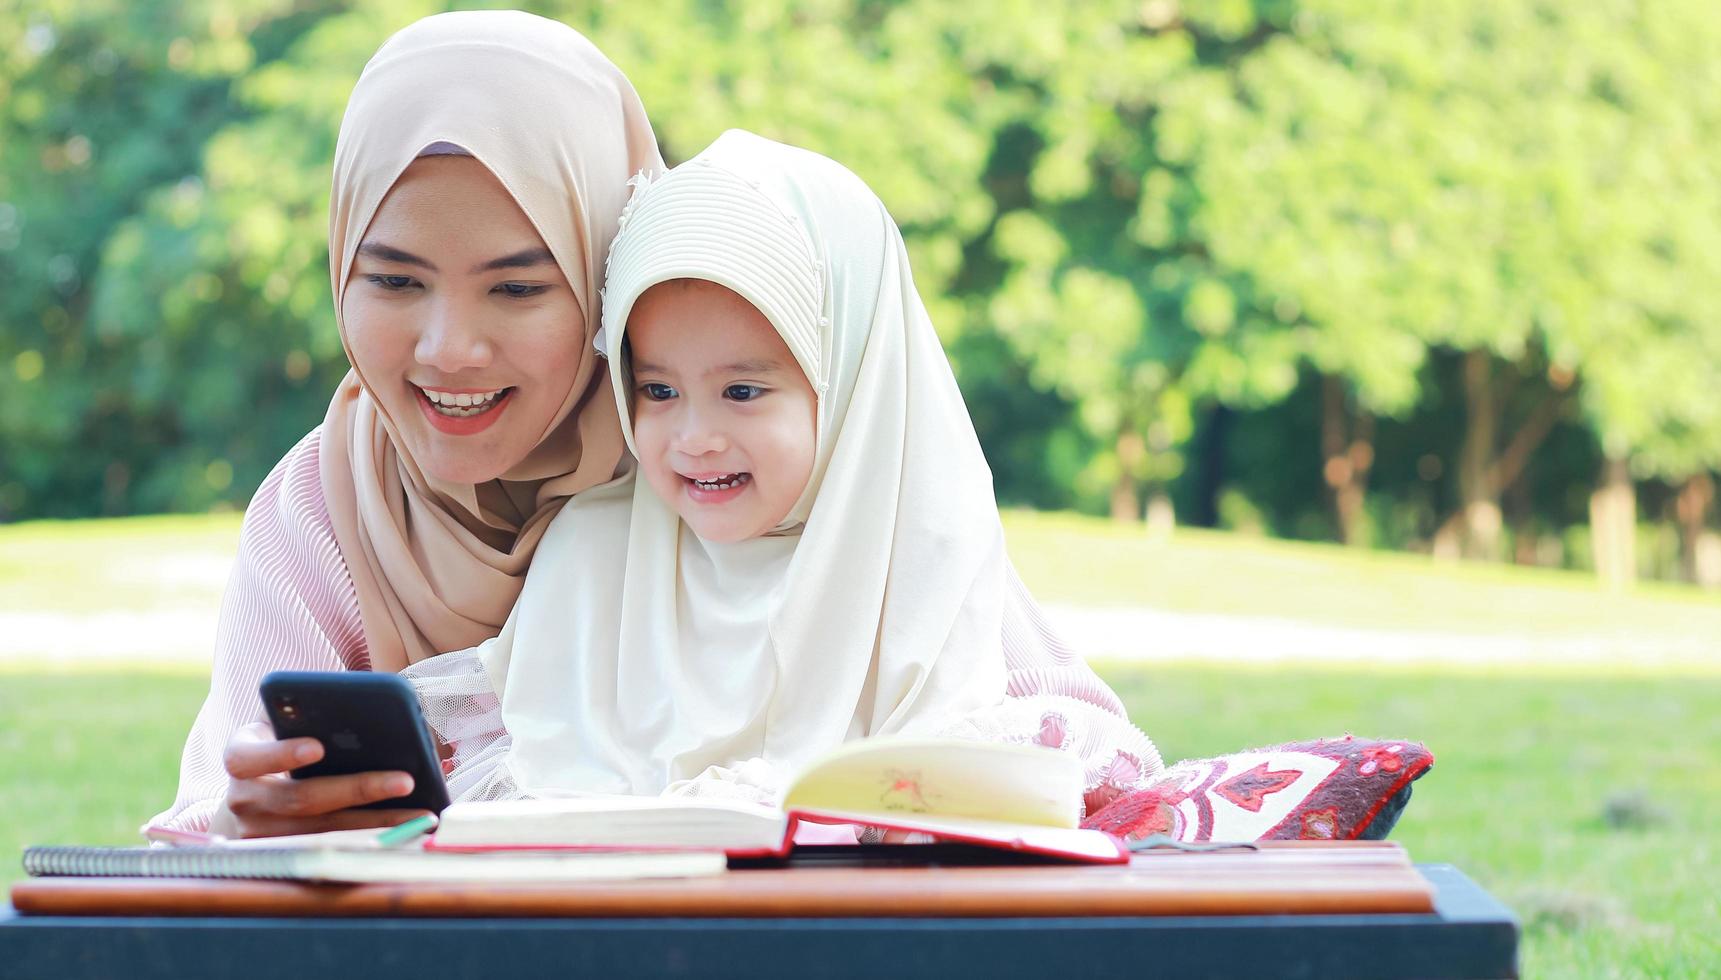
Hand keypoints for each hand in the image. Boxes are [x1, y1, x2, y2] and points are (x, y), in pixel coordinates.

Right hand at [209, 722, 429, 837]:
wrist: (252, 793)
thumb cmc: (282, 742)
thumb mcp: (287, 719)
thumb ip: (312, 708)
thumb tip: (375, 700)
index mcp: (241, 756)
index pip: (248, 757)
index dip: (281, 753)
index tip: (319, 748)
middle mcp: (243, 798)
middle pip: (302, 799)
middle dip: (358, 789)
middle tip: (406, 780)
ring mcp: (260, 834)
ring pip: (324, 832)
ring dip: (377, 822)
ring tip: (421, 814)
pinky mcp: (283, 856)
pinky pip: (333, 849)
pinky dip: (372, 839)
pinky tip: (408, 830)